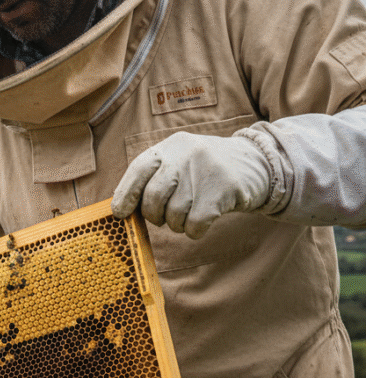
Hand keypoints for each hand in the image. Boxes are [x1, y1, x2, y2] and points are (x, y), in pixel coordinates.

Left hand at [111, 133, 271, 238]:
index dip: (125, 194)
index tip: (120, 213)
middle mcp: (185, 155)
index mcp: (170, 147)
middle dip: (154, 215)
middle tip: (164, 217)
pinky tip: (203, 220)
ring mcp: (205, 171)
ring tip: (189, 213)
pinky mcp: (223, 190)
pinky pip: (194, 225)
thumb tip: (121, 207)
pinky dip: (194, 230)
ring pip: (174, 215)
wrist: (257, 163)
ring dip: (177, 224)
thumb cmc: (206, 171)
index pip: (138, 169)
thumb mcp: (180, 162)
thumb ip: (154, 178)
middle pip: (153, 197)